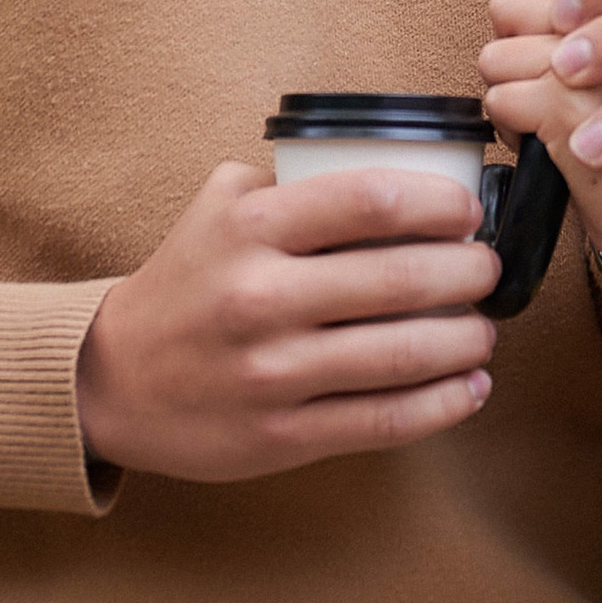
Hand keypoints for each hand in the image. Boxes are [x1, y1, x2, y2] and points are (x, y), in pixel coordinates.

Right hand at [74, 161, 498, 480]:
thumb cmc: (186, 281)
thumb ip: (293, 178)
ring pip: (403, 354)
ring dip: (467, 340)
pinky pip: (383, 420)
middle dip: (468, 272)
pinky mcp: (281, 436)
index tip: (468, 211)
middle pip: (400, 278)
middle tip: (489, 269)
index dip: (440, 203)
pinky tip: (472, 386)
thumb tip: (395, 166)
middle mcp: (262, 297)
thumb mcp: (220, 203)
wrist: (113, 378)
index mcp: (251, 228)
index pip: (370, 200)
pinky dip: (444, 403)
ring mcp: (272, 373)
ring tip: (485, 328)